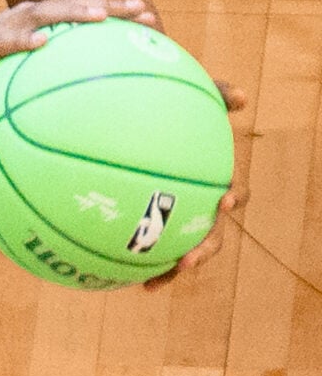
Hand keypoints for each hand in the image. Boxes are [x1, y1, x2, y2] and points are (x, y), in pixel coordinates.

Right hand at [0, 0, 157, 133]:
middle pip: (69, 5)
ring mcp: (1, 32)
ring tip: (98, 16)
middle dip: (105, 5)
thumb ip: (57, 90)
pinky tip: (42, 44)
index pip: (81, 13)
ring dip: (71, 12)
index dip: (115, 12)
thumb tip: (102, 112)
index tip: (151, 19)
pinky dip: (23, 40)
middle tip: (139, 11)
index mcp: (37, 27)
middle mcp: (22, 20)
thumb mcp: (27, 91)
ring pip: (41, 13)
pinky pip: (4, 43)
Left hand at [143, 80, 247, 289]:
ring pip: (186, 251)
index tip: (224, 198)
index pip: (235, 193)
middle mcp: (202, 207)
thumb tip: (241, 95)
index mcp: (215, 182)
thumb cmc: (174, 113)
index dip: (235, 198)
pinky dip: (147, 268)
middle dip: (205, 249)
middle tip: (190, 258)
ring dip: (176, 268)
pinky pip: (154, 255)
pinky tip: (133, 282)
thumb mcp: (194, 98)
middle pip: (213, 234)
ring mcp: (180, 221)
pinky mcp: (156, 232)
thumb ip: (213, 94)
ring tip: (159, 278)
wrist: (137, 126)